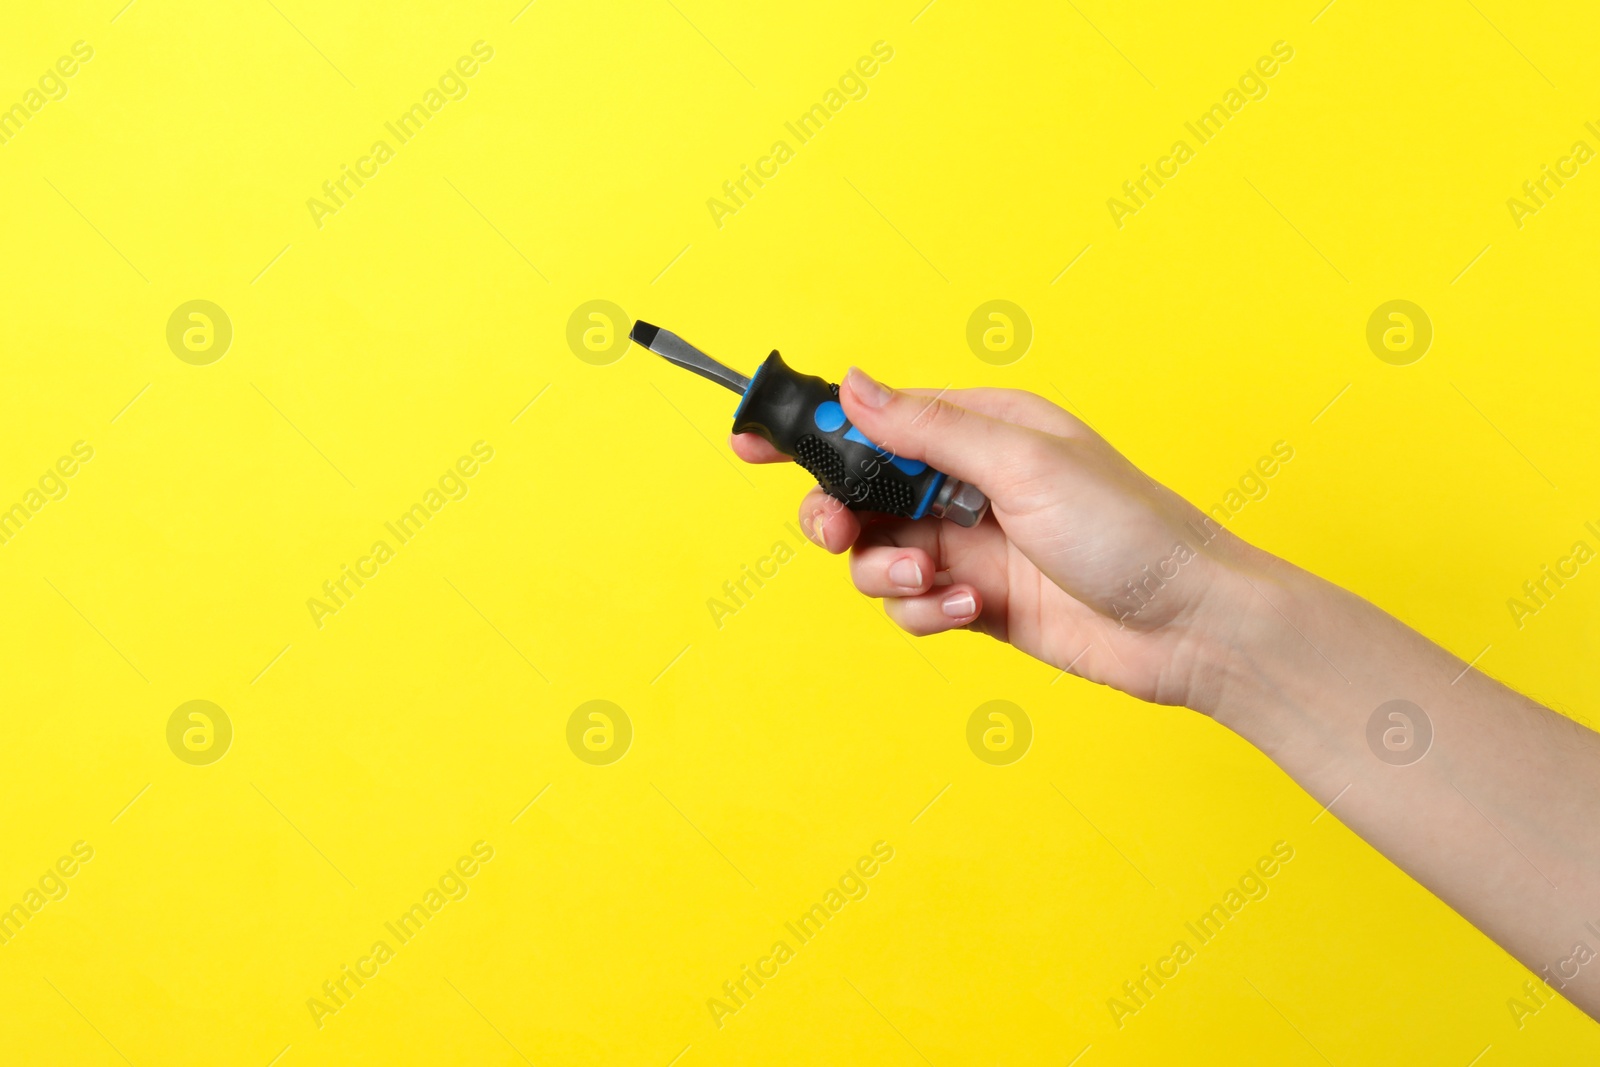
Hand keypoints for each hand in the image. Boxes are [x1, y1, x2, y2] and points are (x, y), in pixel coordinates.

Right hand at [732, 368, 1255, 707]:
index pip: (875, 418)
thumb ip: (928, 429)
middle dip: (837, 517)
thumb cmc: (1129, 529)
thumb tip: (855, 385)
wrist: (1189, 626)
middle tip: (836, 536)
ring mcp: (969, 546)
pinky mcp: (975, 603)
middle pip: (858, 493)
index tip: (750, 442)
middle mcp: (967, 484)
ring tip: (938, 583)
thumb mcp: (1023, 463)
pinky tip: (970, 612)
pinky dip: (925, 612)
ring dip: (888, 574)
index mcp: (980, 428)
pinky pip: (911, 606)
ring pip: (875, 556)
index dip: (810, 430)